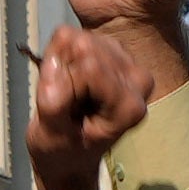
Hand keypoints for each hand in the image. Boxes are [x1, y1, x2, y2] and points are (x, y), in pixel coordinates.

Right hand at [28, 26, 158, 189]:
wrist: (70, 153)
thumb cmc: (62, 149)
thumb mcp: (52, 134)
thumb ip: (53, 102)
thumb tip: (54, 63)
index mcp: (130, 105)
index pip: (90, 68)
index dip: (64, 86)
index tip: (63, 113)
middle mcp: (137, 80)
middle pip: (84, 46)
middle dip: (62, 72)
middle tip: (64, 101)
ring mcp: (126, 61)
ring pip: (77, 38)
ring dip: (61, 65)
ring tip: (67, 94)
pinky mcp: (111, 48)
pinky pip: (70, 36)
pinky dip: (60, 56)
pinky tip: (68, 81)